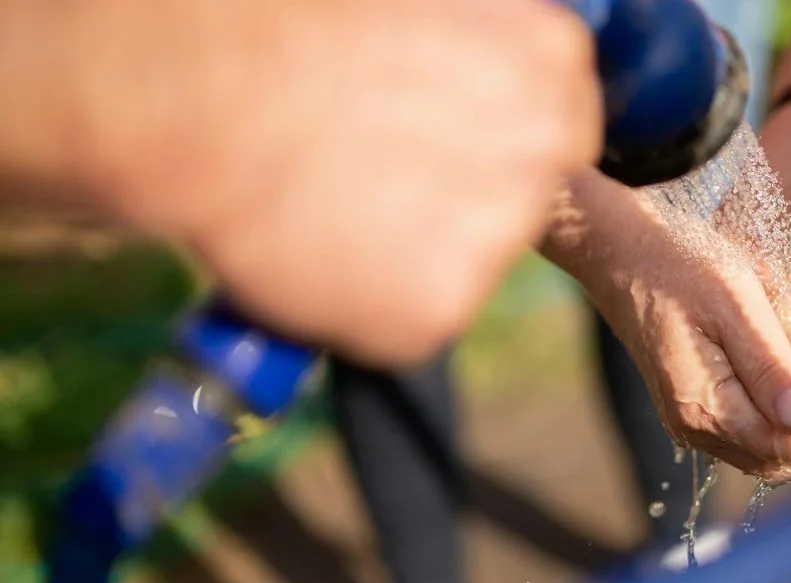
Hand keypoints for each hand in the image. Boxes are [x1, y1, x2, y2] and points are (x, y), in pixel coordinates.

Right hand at [0, 0, 600, 366]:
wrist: (199, 93)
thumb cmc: (291, 27)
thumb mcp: (420, 2)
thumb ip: (481, 44)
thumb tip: (484, 75)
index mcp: (550, 63)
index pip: (566, 127)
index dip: (507, 143)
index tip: (457, 147)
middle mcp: (543, 152)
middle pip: (530, 197)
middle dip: (471, 195)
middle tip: (386, 176)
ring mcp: (498, 239)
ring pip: (471, 263)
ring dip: (420, 248)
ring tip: (336, 201)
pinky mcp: (436, 313)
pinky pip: (418, 318)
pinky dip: (374, 302)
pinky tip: (321, 249)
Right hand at [543, 171, 790, 483]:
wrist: (620, 248)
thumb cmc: (678, 262)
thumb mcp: (734, 303)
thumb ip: (770, 365)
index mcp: (705, 406)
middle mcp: (696, 426)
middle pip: (786, 458)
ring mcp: (693, 419)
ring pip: (772, 450)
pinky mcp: (695, 403)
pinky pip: (754, 429)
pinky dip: (790, 412)